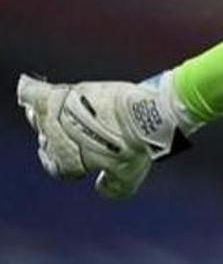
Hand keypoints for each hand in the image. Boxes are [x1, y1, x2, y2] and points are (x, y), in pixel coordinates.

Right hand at [16, 72, 193, 198]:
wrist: (143, 116)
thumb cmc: (136, 147)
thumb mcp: (127, 178)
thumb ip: (112, 188)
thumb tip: (100, 188)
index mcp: (66, 163)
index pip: (55, 166)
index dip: (67, 162)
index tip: (82, 156)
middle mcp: (54, 142)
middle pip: (47, 141)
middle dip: (60, 139)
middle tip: (81, 132)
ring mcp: (55, 117)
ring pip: (38, 118)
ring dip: (46, 117)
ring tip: (60, 113)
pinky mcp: (63, 94)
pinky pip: (33, 93)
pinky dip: (30, 91)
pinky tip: (28, 87)